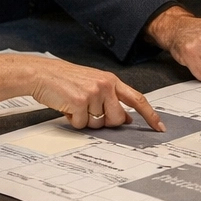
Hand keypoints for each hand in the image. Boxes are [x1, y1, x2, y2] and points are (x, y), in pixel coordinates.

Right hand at [27, 59, 164, 131]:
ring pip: (98, 124)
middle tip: (89, 111)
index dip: (150, 114)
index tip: (159, 126)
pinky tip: (66, 107)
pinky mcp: (79, 101)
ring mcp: (93, 93)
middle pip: (117, 119)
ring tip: (75, 105)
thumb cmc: (65, 80)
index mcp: (111, 80)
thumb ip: (112, 99)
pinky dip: (72, 120)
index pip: (137, 99)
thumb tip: (126, 118)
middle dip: (104, 122)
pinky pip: (81, 124)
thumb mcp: (93, 85)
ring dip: (85, 120)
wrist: (42, 74)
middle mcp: (105, 85)